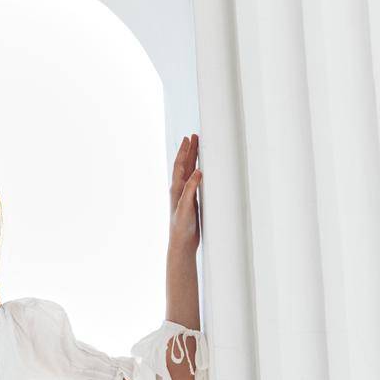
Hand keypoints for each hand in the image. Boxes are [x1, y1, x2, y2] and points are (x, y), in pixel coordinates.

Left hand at [168, 132, 201, 252]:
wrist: (182, 243)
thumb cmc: (181, 227)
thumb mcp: (186, 206)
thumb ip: (190, 189)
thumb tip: (197, 171)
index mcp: (176, 189)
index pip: (180, 165)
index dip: (184, 151)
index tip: (189, 138)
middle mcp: (179, 190)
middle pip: (185, 165)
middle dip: (189, 150)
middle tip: (194, 136)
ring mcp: (185, 195)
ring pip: (190, 172)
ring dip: (193, 159)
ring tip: (198, 147)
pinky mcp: (191, 201)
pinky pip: (195, 182)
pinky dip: (199, 172)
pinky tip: (203, 170)